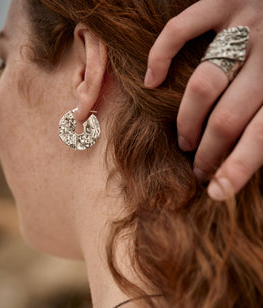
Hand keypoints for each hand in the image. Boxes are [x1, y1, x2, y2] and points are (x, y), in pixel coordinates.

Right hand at [145, 0, 262, 200]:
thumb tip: (246, 149)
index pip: (259, 138)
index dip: (236, 170)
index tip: (216, 192)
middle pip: (226, 120)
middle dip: (207, 153)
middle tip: (199, 168)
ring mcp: (245, 27)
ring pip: (203, 86)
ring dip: (187, 121)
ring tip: (184, 141)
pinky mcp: (223, 0)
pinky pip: (180, 31)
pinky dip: (159, 58)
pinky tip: (151, 82)